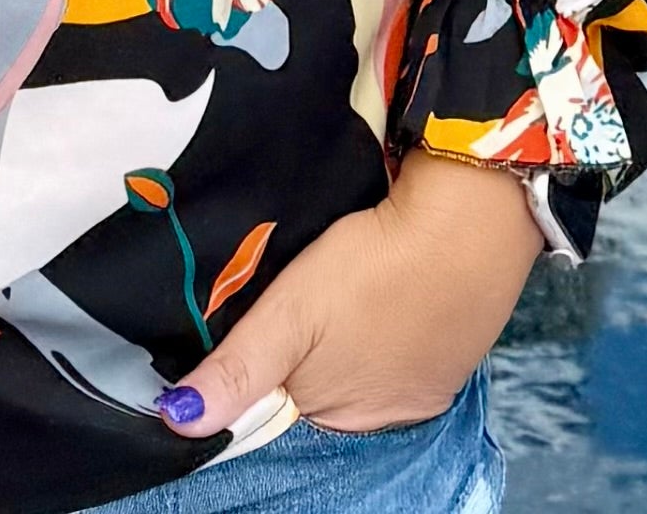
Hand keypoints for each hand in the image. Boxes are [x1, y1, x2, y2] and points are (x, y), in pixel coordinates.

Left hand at [157, 151, 536, 436]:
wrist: (469, 225)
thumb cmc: (372, 269)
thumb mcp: (291, 313)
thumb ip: (238, 368)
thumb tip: (178, 420)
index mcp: (334, 417)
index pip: (281, 406)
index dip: (266, 370)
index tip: (264, 327)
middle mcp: (380, 420)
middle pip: (322, 393)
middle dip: (306, 358)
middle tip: (303, 301)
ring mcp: (423, 391)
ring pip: (363, 372)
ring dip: (349, 345)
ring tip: (343, 294)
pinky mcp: (454, 359)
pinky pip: (404, 355)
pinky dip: (390, 332)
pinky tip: (384, 297)